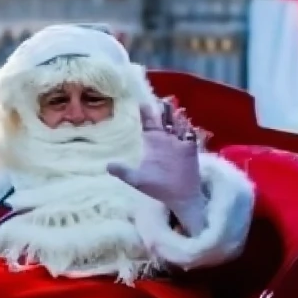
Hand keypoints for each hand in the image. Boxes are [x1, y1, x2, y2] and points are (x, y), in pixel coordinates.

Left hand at [108, 99, 206, 234]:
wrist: (178, 197)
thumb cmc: (158, 187)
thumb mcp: (137, 180)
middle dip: (164, 110)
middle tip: (162, 99)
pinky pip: (190, 136)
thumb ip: (124, 172)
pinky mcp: (190, 149)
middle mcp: (166, 139)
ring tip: (174, 109)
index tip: (142, 102)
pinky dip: (189, 130)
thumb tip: (107, 166)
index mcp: (153, 142)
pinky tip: (186, 127)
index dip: (146, 113)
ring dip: (176, 117)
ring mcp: (179, 143)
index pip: (149, 123)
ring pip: (178, 125)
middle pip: (165, 120)